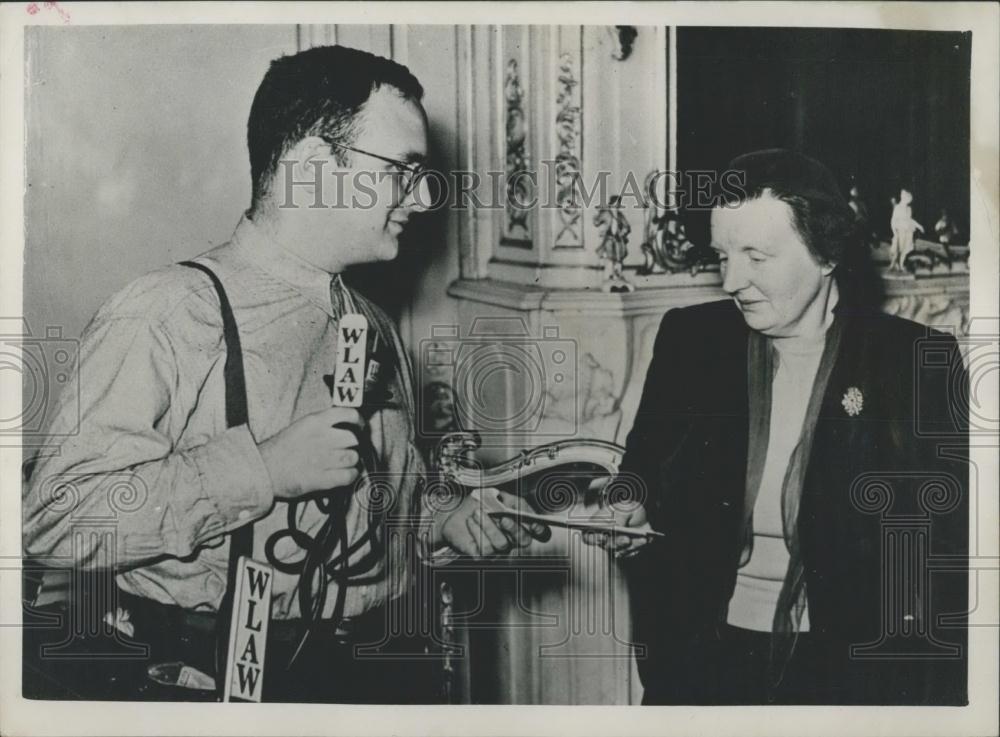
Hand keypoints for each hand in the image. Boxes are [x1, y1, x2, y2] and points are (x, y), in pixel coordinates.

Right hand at [257, 407, 362, 499]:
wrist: (263, 470)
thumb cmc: (280, 450)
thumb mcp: (301, 427)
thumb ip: (323, 424)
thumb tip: (345, 426)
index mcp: (316, 422)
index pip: (348, 414)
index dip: (358, 421)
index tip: (360, 426)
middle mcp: (322, 438)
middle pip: (353, 438)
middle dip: (354, 444)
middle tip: (349, 448)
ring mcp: (323, 459)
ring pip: (353, 457)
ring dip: (352, 461)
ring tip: (344, 463)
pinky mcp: (323, 478)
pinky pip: (349, 475)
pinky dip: (350, 475)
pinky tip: (344, 475)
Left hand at [432, 489, 548, 556]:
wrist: (456, 512)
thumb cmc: (479, 504)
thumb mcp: (497, 495)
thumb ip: (510, 500)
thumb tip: (518, 508)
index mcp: (521, 523)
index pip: (540, 532)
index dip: (541, 530)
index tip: (534, 524)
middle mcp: (513, 539)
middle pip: (524, 540)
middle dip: (515, 528)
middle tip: (504, 517)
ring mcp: (499, 549)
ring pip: (502, 544)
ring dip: (489, 526)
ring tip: (478, 512)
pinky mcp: (483, 555)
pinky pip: (485, 549)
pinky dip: (477, 531)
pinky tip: (471, 521)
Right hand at [580, 503, 650, 557]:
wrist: (640, 514)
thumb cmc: (627, 509)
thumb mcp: (623, 507)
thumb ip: (618, 515)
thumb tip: (615, 526)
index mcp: (598, 526)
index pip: (588, 537)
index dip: (593, 539)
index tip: (603, 537)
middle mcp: (605, 538)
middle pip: (606, 546)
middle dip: (617, 543)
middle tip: (626, 539)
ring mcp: (616, 545)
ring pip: (620, 551)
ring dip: (631, 545)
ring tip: (641, 538)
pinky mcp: (627, 550)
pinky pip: (631, 552)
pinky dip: (639, 546)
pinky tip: (644, 539)